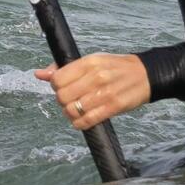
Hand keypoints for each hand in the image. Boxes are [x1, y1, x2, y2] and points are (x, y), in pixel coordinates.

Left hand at [34, 53, 150, 130]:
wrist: (145, 74)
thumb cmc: (114, 67)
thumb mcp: (91, 61)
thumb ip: (64, 68)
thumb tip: (39, 74)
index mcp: (88, 62)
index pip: (58, 79)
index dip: (55, 86)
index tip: (61, 88)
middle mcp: (96, 76)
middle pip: (63, 96)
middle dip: (62, 101)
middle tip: (69, 100)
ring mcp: (105, 93)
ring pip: (72, 110)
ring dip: (69, 114)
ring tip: (75, 110)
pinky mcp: (114, 107)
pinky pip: (88, 120)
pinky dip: (79, 123)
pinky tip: (80, 120)